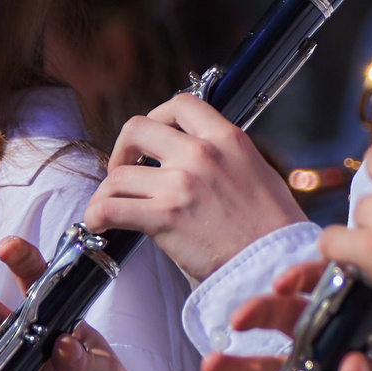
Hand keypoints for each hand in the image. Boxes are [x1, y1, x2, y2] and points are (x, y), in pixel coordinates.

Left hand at [86, 96, 306, 282]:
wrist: (275, 266)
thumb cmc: (271, 229)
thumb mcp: (258, 173)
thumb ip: (225, 157)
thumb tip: (196, 157)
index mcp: (227, 139)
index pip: (180, 104)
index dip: (156, 117)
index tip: (151, 140)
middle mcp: (201, 154)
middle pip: (136, 129)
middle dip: (122, 150)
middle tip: (124, 170)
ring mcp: (180, 183)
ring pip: (118, 175)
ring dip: (108, 192)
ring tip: (110, 208)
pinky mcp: (165, 217)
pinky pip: (111, 207)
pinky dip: (97, 215)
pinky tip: (99, 223)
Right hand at [201, 260, 371, 370]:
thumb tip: (349, 368)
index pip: (333, 289)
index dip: (305, 280)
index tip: (284, 284)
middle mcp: (341, 345)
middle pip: (293, 321)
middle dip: (261, 316)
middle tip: (238, 322)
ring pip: (274, 365)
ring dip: (241, 364)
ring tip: (213, 367)